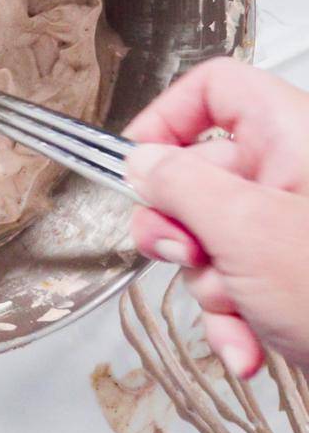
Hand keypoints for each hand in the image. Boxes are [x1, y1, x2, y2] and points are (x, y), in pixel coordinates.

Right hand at [123, 57, 308, 377]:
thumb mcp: (244, 231)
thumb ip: (179, 185)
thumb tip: (143, 163)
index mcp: (294, 138)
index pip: (216, 90)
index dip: (167, 117)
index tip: (138, 165)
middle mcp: (295, 175)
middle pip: (201, 174)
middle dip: (181, 228)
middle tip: (184, 253)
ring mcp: (295, 227)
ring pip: (213, 237)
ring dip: (209, 285)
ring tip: (237, 308)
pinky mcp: (295, 273)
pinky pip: (239, 278)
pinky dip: (233, 314)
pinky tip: (248, 342)